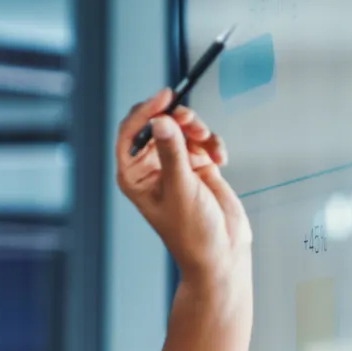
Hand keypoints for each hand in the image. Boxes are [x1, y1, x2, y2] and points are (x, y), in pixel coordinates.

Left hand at [116, 88, 250, 280]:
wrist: (222, 253)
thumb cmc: (193, 232)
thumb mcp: (181, 188)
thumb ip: (172, 152)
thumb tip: (161, 120)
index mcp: (134, 175)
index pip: (130, 133)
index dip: (145, 112)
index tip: (165, 98)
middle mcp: (151, 167)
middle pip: (158, 124)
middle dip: (177, 119)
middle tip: (192, 122)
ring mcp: (175, 165)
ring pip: (182, 128)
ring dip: (198, 130)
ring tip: (210, 145)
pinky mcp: (197, 165)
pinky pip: (202, 140)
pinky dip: (213, 144)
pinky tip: (220, 159)